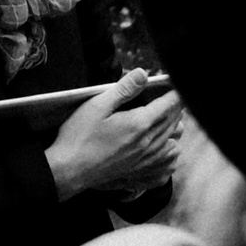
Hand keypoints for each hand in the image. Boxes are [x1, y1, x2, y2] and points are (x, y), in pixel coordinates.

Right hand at [45, 69, 183, 201]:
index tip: (175, 85)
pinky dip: (170, 152)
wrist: (69, 170)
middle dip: (176, 108)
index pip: (169, 105)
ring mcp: (145, 160)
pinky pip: (166, 163)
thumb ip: (124, 89)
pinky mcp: (140, 171)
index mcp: (139, 124)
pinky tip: (164, 146)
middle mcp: (147, 143)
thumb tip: (144, 74)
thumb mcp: (97, 105)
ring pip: (173, 142)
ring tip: (169, 119)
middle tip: (172, 97)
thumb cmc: (79, 136)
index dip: (175, 93)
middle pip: (174, 122)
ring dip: (174, 128)